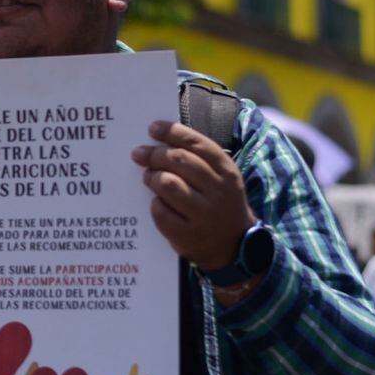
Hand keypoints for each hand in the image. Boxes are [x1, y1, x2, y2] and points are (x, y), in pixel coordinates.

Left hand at [131, 121, 256, 271]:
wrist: (234, 246)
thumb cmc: (220, 204)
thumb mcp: (221, 179)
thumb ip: (199, 160)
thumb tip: (161, 139)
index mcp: (227, 172)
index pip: (197, 143)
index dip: (172, 132)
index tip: (153, 128)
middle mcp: (218, 191)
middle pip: (179, 161)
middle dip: (155, 154)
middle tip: (139, 154)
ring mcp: (203, 215)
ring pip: (168, 184)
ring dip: (152, 177)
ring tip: (148, 177)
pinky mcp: (188, 235)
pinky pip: (161, 212)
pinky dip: (154, 204)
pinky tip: (156, 202)